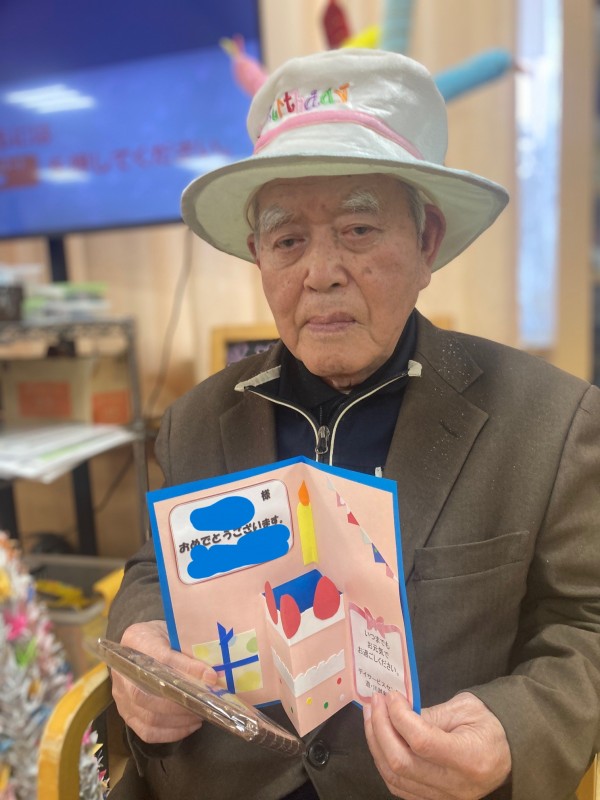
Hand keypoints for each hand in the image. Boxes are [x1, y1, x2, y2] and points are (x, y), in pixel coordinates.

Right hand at [110, 620, 217, 743]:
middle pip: (146, 694)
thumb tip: (211, 677)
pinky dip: (171, 733)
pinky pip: (147, 732)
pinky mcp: (126, 715)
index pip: (160, 657)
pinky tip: (190, 725)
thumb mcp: (176, 633)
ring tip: (200, 715)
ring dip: (179, 720)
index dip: (185, 668)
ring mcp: (121, 696)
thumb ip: (188, 651)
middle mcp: (121, 670)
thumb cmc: (165, 636)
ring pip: (148, 717)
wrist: (147, 641)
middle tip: (204, 704)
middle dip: (179, 704)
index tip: (210, 676)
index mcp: (135, 639)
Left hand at [364, 691, 510, 798]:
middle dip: (380, 728)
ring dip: (376, 744)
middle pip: (402, 762)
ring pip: (395, 777)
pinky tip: (380, 738)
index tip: (391, 696)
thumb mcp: (466, 709)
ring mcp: (443, 799)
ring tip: (372, 716)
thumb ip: (432, 714)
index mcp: (470, 758)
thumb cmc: (488, 726)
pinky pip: (399, 786)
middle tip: (375, 702)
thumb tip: (397, 710)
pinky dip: (383, 761)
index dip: (400, 717)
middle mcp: (455, 786)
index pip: (422, 742)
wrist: (506, 755)